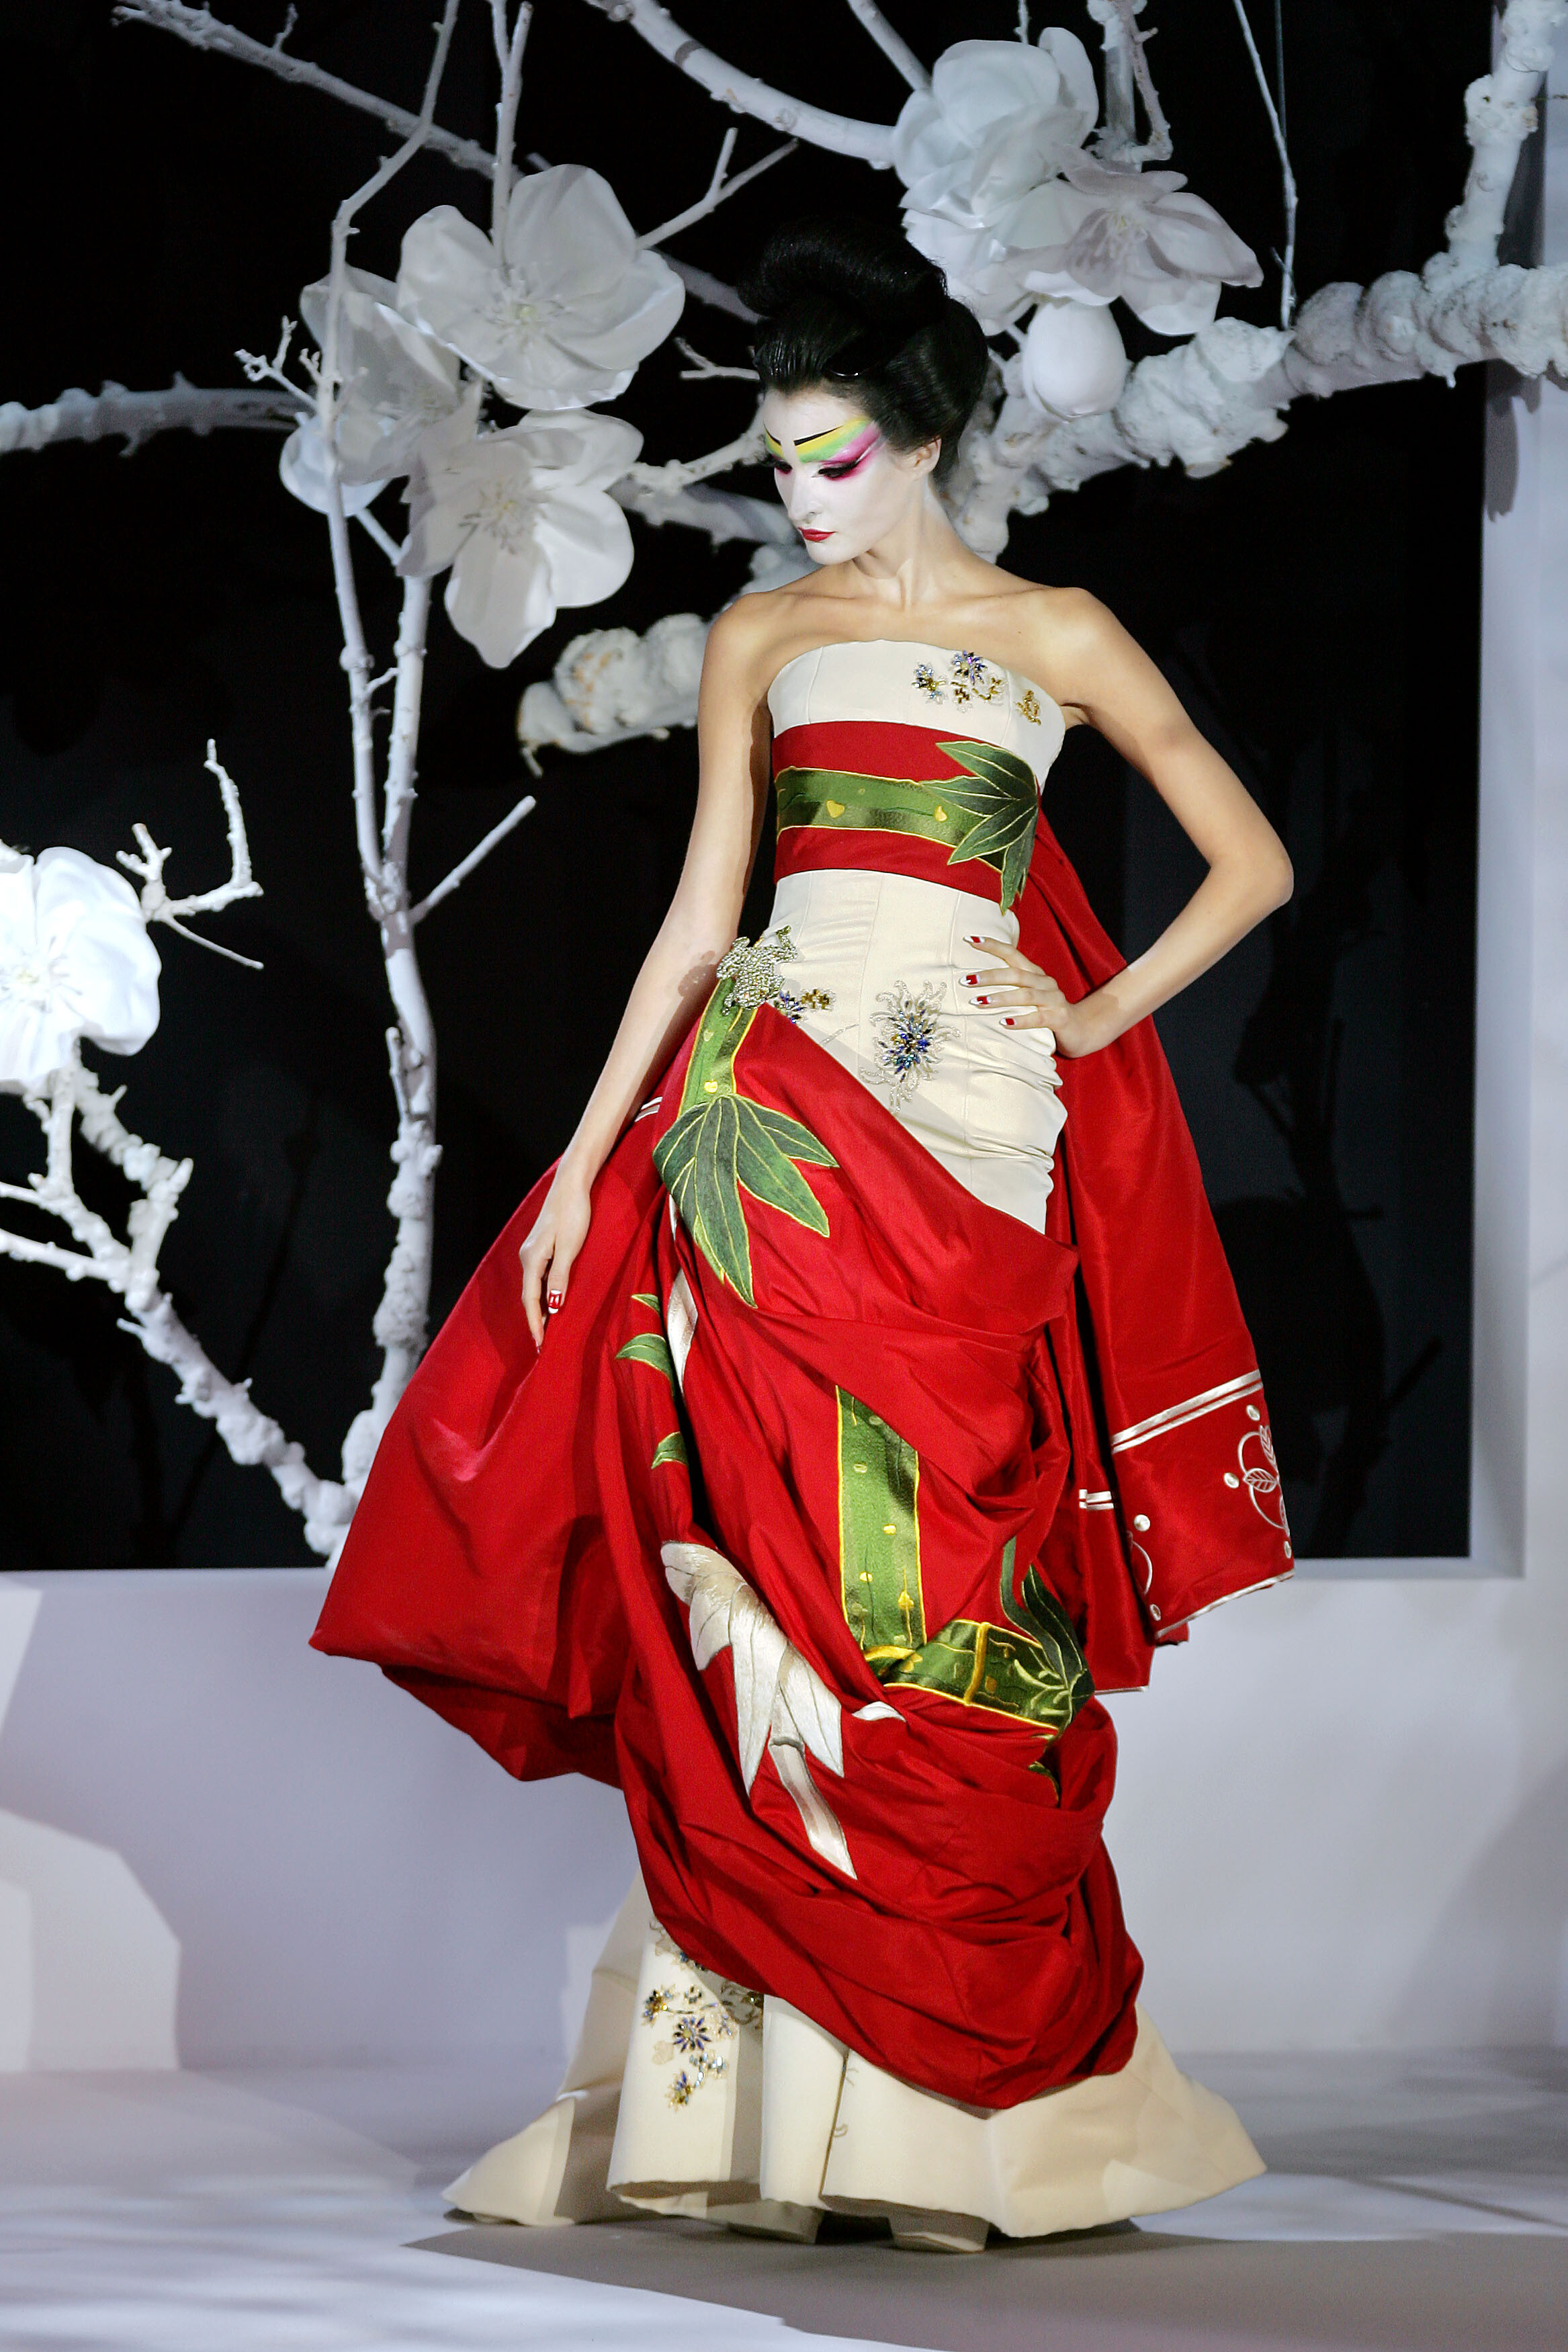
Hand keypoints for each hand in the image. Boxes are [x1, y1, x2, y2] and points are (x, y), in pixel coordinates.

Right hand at [519, 1167, 593, 1347]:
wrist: (572, 1185)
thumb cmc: (573, 1213)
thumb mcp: (570, 1247)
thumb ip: (560, 1277)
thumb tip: (554, 1307)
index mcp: (532, 1259)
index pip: (531, 1300)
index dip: (535, 1323)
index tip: (540, 1344)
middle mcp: (527, 1257)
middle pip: (529, 1296)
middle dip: (535, 1321)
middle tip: (543, 1345)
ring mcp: (532, 1251)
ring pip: (534, 1287)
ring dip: (540, 1308)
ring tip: (548, 1330)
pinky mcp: (541, 1247)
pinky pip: (539, 1277)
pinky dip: (543, 1294)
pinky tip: (551, 1302)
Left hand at [958, 933, 1114, 1057]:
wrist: (1082, 1030)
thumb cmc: (1048, 1012)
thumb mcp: (1029, 996)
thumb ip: (1010, 988)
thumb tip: (975, 982)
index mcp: (1035, 974)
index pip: (1012, 954)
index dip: (993, 945)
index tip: (970, 939)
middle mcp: (1045, 983)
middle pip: (1015, 974)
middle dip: (989, 976)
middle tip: (966, 980)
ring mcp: (1054, 1000)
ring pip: (1025, 995)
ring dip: (1000, 997)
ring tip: (978, 1002)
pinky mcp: (1059, 1018)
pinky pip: (1038, 1018)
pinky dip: (1020, 1020)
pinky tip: (1004, 1022)